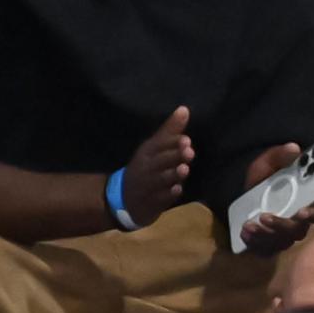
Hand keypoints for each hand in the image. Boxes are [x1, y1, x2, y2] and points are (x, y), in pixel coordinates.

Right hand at [124, 107, 193, 225]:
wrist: (124, 198)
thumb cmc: (145, 168)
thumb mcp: (153, 148)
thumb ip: (170, 131)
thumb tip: (185, 109)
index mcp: (147, 152)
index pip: (159, 145)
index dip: (173, 142)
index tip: (187, 139)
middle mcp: (146, 168)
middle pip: (161, 161)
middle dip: (175, 156)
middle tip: (190, 151)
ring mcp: (148, 186)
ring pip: (161, 180)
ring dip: (173, 174)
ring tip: (184, 169)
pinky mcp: (152, 203)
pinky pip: (160, 199)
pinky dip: (168, 195)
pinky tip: (177, 190)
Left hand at [238, 143, 313, 255]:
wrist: (247, 194)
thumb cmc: (264, 178)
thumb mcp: (268, 163)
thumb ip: (279, 155)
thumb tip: (292, 147)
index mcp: (307, 201)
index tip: (301, 211)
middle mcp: (299, 221)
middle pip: (298, 231)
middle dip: (282, 226)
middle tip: (264, 216)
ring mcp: (284, 235)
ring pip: (281, 242)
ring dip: (265, 236)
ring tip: (249, 225)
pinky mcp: (270, 244)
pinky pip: (266, 250)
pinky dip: (255, 244)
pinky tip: (245, 233)